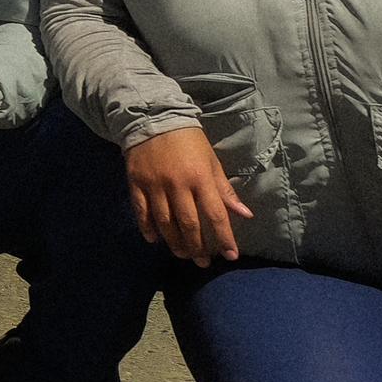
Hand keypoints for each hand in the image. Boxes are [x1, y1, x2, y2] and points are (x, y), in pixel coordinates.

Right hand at [123, 126, 252, 265]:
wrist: (153, 119)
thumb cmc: (189, 142)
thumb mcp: (212, 161)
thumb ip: (225, 190)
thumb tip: (244, 214)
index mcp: (201, 178)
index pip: (215, 214)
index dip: (224, 237)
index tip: (231, 256)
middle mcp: (178, 184)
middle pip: (189, 224)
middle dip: (197, 247)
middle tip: (202, 262)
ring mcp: (155, 185)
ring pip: (165, 222)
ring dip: (175, 242)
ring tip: (182, 254)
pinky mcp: (136, 184)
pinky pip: (142, 212)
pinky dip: (148, 228)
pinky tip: (155, 240)